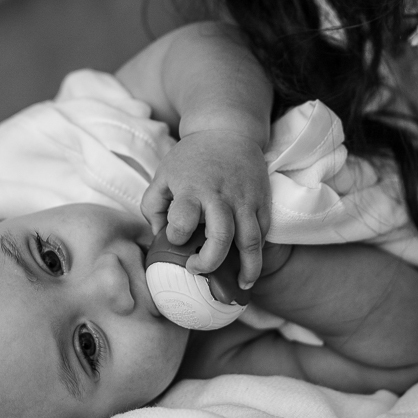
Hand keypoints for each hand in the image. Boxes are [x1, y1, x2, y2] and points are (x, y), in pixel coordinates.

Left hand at [141, 131, 271, 288]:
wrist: (227, 130)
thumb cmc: (191, 158)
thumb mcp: (163, 174)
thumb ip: (153, 206)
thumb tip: (158, 238)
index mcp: (191, 188)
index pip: (183, 218)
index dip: (175, 235)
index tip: (174, 239)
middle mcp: (219, 195)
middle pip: (221, 235)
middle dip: (210, 260)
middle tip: (198, 270)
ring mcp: (244, 199)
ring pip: (250, 240)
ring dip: (247, 268)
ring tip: (240, 286)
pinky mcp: (262, 200)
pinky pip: (264, 232)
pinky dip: (259, 255)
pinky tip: (250, 270)